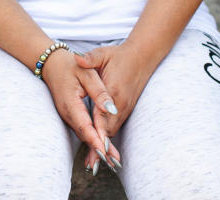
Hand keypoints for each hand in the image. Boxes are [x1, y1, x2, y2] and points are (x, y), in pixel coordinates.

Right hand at [39, 48, 121, 174]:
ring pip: (83, 134)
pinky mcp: (70, 116)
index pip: (84, 126)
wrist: (52, 64)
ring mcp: (67, 116)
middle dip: (98, 149)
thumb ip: (99, 92)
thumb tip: (112, 109)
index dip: (95, 140)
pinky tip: (102, 148)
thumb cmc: (71, 66)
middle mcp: (67, 113)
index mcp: (71, 103)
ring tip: (113, 160)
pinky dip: (92, 139)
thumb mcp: (87, 74)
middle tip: (114, 162)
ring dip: (96, 147)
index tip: (105, 152)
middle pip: (84, 135)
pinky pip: (82, 130)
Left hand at [76, 43, 156, 172]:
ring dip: (104, 147)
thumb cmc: (119, 55)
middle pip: (109, 130)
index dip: (98, 131)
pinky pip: (115, 128)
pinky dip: (107, 140)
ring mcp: (125, 108)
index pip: (103, 115)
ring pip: (112, 131)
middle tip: (91, 166)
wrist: (142, 56)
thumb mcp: (103, 54)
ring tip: (93, 165)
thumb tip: (78, 59)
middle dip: (99, 147)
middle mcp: (121, 104)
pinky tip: (101, 151)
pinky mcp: (125, 110)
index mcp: (113, 91)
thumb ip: (90, 58)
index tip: (95, 147)